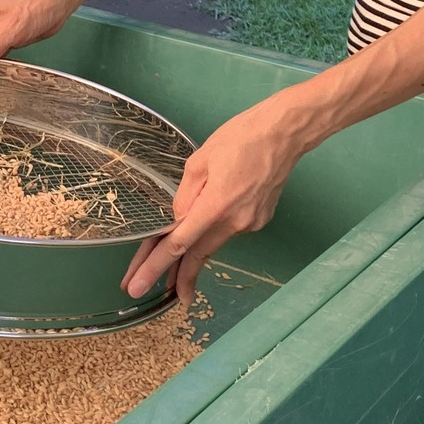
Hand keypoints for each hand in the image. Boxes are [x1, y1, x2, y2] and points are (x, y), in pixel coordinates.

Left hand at [123, 100, 301, 304]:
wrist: (285, 133)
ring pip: (213, 243)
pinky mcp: (259, 220)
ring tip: (173, 270)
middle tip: (143, 289)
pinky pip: (228, 230)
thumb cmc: (241, 137)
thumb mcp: (200, 161)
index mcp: (216, 206)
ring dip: (192, 255)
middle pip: (197, 255)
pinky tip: (211, 220)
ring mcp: (251, 224)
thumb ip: (184, 196)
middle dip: (171, 276)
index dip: (155, 266)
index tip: (138, 285)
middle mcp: (235, 222)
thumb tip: (177, 219)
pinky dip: (214, 231)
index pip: (179, 243)